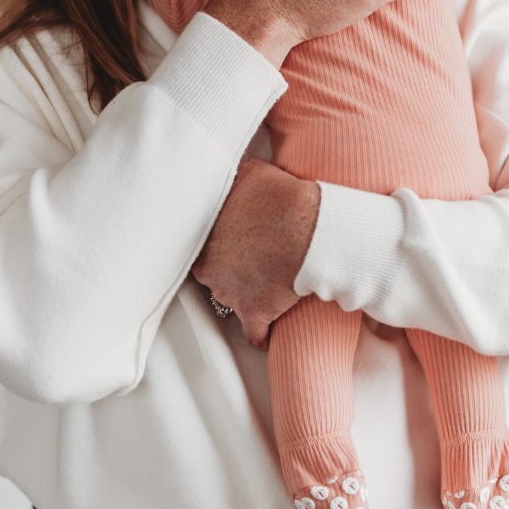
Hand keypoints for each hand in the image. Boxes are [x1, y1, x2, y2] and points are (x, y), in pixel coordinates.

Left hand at [192, 159, 319, 350]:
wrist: (310, 229)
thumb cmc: (283, 198)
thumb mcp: (251, 172)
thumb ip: (233, 178)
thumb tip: (230, 174)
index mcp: (205, 234)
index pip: (198, 242)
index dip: (215, 241)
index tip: (227, 240)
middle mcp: (210, 267)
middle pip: (211, 272)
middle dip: (226, 267)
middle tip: (247, 258)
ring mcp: (230, 293)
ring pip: (230, 299)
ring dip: (243, 294)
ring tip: (263, 285)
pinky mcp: (255, 313)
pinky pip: (254, 333)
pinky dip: (261, 334)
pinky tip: (266, 335)